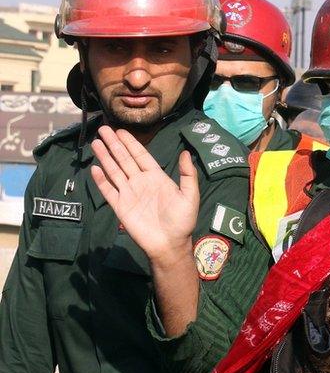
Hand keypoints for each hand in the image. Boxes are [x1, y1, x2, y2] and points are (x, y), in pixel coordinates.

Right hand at [91, 126, 198, 262]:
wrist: (169, 244)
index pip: (141, 156)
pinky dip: (101, 180)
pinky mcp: (120, 207)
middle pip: (124, 159)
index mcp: (156, 177)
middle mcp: (141, 182)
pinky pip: (109, 191)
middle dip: (114, 144)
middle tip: (103, 128)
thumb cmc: (182, 220)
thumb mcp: (190, 196)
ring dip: (105, 157)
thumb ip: (188, 174)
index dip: (130, 143)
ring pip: (114, 171)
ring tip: (96, 142)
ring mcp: (129, 194)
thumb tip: (185, 153)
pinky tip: (95, 168)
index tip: (120, 131)